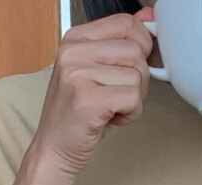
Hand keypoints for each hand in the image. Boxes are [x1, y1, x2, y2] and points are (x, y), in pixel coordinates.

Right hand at [31, 7, 155, 178]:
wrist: (53, 150)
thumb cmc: (77, 115)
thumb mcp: (96, 73)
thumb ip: (120, 44)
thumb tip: (148, 18)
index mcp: (76, 39)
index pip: (126, 23)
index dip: (141, 46)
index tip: (132, 68)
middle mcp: (74, 51)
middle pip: (136, 50)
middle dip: (139, 79)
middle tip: (119, 96)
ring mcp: (78, 73)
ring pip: (137, 75)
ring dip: (134, 99)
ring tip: (112, 109)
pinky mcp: (87, 99)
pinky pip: (132, 97)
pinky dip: (131, 114)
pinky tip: (112, 119)